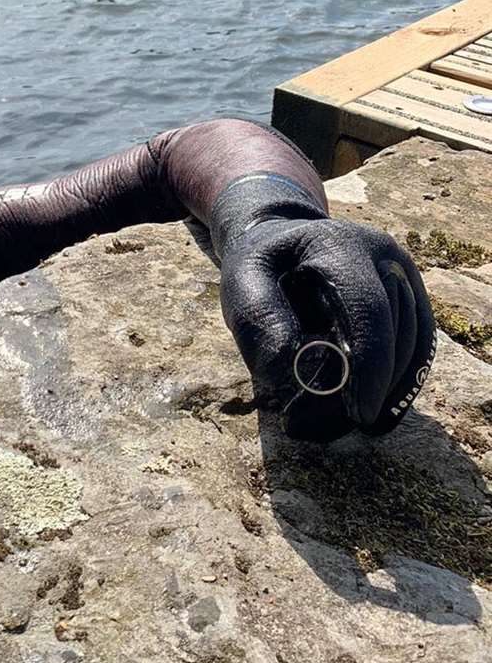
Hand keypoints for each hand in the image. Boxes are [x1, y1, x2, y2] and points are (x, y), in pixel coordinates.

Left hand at [219, 216, 435, 441]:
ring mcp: (404, 271)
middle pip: (396, 332)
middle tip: (343, 426)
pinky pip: (420, 344)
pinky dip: (403, 381)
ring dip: (390, 389)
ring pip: (414, 343)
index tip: (359, 413)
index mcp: (339, 245)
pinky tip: (380, 409)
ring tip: (351, 421)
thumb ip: (260, 320)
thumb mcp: (242, 283)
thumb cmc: (260, 266)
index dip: (370, 365)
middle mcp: (382, 253)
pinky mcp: (412, 292)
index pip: (369, 310)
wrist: (282, 237)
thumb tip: (289, 369)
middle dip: (376, 387)